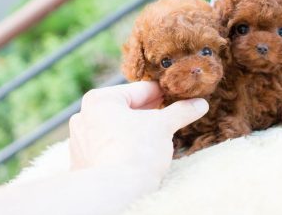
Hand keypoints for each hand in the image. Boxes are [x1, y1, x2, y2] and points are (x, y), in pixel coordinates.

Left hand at [69, 81, 208, 180]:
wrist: (116, 192)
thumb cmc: (137, 152)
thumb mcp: (164, 126)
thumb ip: (181, 111)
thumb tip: (200, 104)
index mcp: (101, 99)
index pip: (141, 90)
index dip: (164, 92)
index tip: (178, 96)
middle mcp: (85, 115)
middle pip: (128, 108)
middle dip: (151, 112)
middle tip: (171, 114)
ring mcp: (81, 139)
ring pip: (118, 126)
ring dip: (137, 128)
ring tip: (157, 133)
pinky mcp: (83, 159)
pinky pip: (109, 143)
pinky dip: (124, 143)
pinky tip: (140, 150)